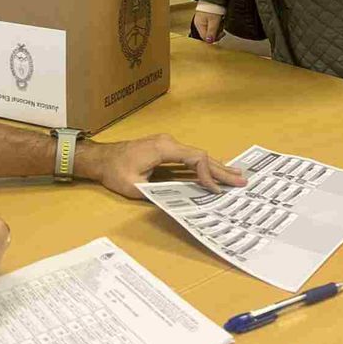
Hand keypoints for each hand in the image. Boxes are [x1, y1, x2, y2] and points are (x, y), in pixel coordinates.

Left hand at [77, 134, 246, 199]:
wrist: (101, 158)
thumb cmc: (115, 170)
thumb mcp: (135, 186)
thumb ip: (158, 192)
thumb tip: (180, 200)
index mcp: (164, 148)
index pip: (195, 158)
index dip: (208, 175)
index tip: (215, 191)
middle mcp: (169, 143)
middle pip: (201, 155)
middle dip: (221, 170)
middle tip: (242, 181)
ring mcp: (168, 144)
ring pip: (198, 156)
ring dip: (215, 167)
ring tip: (236, 175)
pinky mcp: (166, 149)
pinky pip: (190, 157)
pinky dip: (204, 165)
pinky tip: (215, 171)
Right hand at [194, 10, 222, 43]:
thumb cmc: (212, 6)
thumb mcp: (214, 21)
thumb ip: (212, 32)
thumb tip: (209, 41)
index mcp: (199, 25)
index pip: (205, 38)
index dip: (214, 38)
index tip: (222, 33)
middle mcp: (199, 24)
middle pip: (208, 35)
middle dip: (216, 32)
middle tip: (222, 27)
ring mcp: (203, 20)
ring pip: (211, 30)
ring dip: (217, 28)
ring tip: (221, 21)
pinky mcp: (206, 17)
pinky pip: (211, 25)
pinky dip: (216, 23)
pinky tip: (219, 19)